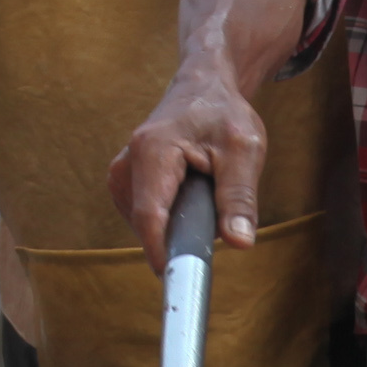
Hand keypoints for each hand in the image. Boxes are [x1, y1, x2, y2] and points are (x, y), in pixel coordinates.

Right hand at [108, 64, 269, 262]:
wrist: (203, 88)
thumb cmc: (224, 114)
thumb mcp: (245, 150)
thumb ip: (240, 197)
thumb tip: (240, 242)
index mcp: (152, 152)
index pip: (149, 217)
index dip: (161, 252)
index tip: (176, 279)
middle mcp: (127, 165)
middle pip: (149, 225)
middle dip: (184, 229)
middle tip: (216, 204)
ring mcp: (122, 176)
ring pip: (149, 224)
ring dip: (180, 220)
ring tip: (204, 188)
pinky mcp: (125, 185)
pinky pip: (148, 217)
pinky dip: (171, 214)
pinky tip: (189, 191)